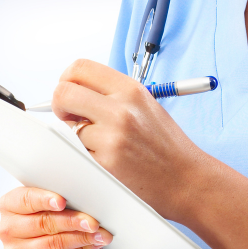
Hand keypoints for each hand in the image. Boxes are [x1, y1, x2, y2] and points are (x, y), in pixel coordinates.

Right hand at [0, 186, 121, 248]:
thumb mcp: (58, 201)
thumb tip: (83, 196)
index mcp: (9, 205)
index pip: (25, 200)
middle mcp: (7, 229)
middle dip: (72, 222)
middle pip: (42, 223)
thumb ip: (62, 195)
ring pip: (53, 244)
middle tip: (93, 222)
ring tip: (100, 235)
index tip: (62, 201)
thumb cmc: (59, 217)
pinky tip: (91, 246)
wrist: (65, 245)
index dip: (44, 200)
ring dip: (81, 239)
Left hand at [50, 59, 212, 222]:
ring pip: (66, 127)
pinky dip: (83, 155)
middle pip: (63, 93)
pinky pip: (76, 152)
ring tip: (98, 143)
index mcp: (130, 90)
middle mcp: (121, 109)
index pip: (79, 68)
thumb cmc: (165, 145)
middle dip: (59, 106)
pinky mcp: (105, 163)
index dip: (66, 80)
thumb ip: (110, 95)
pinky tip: (103, 159)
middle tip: (70, 118)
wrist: (188, 180)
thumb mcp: (144, 106)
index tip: (70, 95)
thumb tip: (72, 90)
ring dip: (74, 135)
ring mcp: (112, 137)